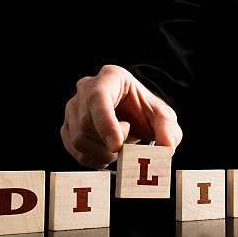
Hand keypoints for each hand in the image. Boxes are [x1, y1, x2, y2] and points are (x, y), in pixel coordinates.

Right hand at [61, 65, 182, 168]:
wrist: (133, 116)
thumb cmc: (146, 112)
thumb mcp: (163, 118)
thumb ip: (169, 130)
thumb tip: (167, 148)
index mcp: (110, 77)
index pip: (98, 98)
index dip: (106, 124)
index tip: (117, 146)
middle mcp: (86, 88)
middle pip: (87, 123)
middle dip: (109, 142)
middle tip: (128, 144)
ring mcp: (73, 107)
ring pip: (78, 139)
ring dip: (102, 153)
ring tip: (119, 149)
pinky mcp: (68, 126)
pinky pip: (74, 150)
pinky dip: (93, 159)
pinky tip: (107, 155)